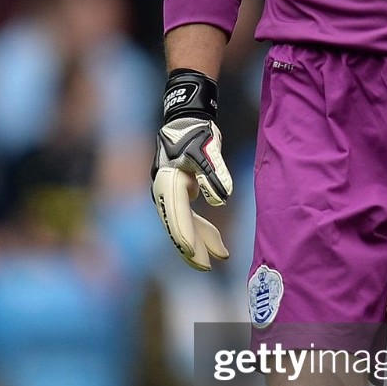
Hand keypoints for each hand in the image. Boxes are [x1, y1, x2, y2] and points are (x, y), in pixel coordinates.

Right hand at [151, 69, 232, 270]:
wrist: (186, 118)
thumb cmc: (197, 134)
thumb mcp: (207, 152)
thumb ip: (214, 175)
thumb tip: (220, 200)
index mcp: (169, 184)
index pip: (178, 218)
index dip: (188, 239)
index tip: (198, 257)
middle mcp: (164, 192)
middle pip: (177, 227)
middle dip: (193, 249)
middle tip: (207, 267)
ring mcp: (170, 194)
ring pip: (184, 225)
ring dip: (201, 241)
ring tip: (222, 255)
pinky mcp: (179, 193)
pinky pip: (189, 217)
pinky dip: (203, 230)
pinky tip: (217, 242)